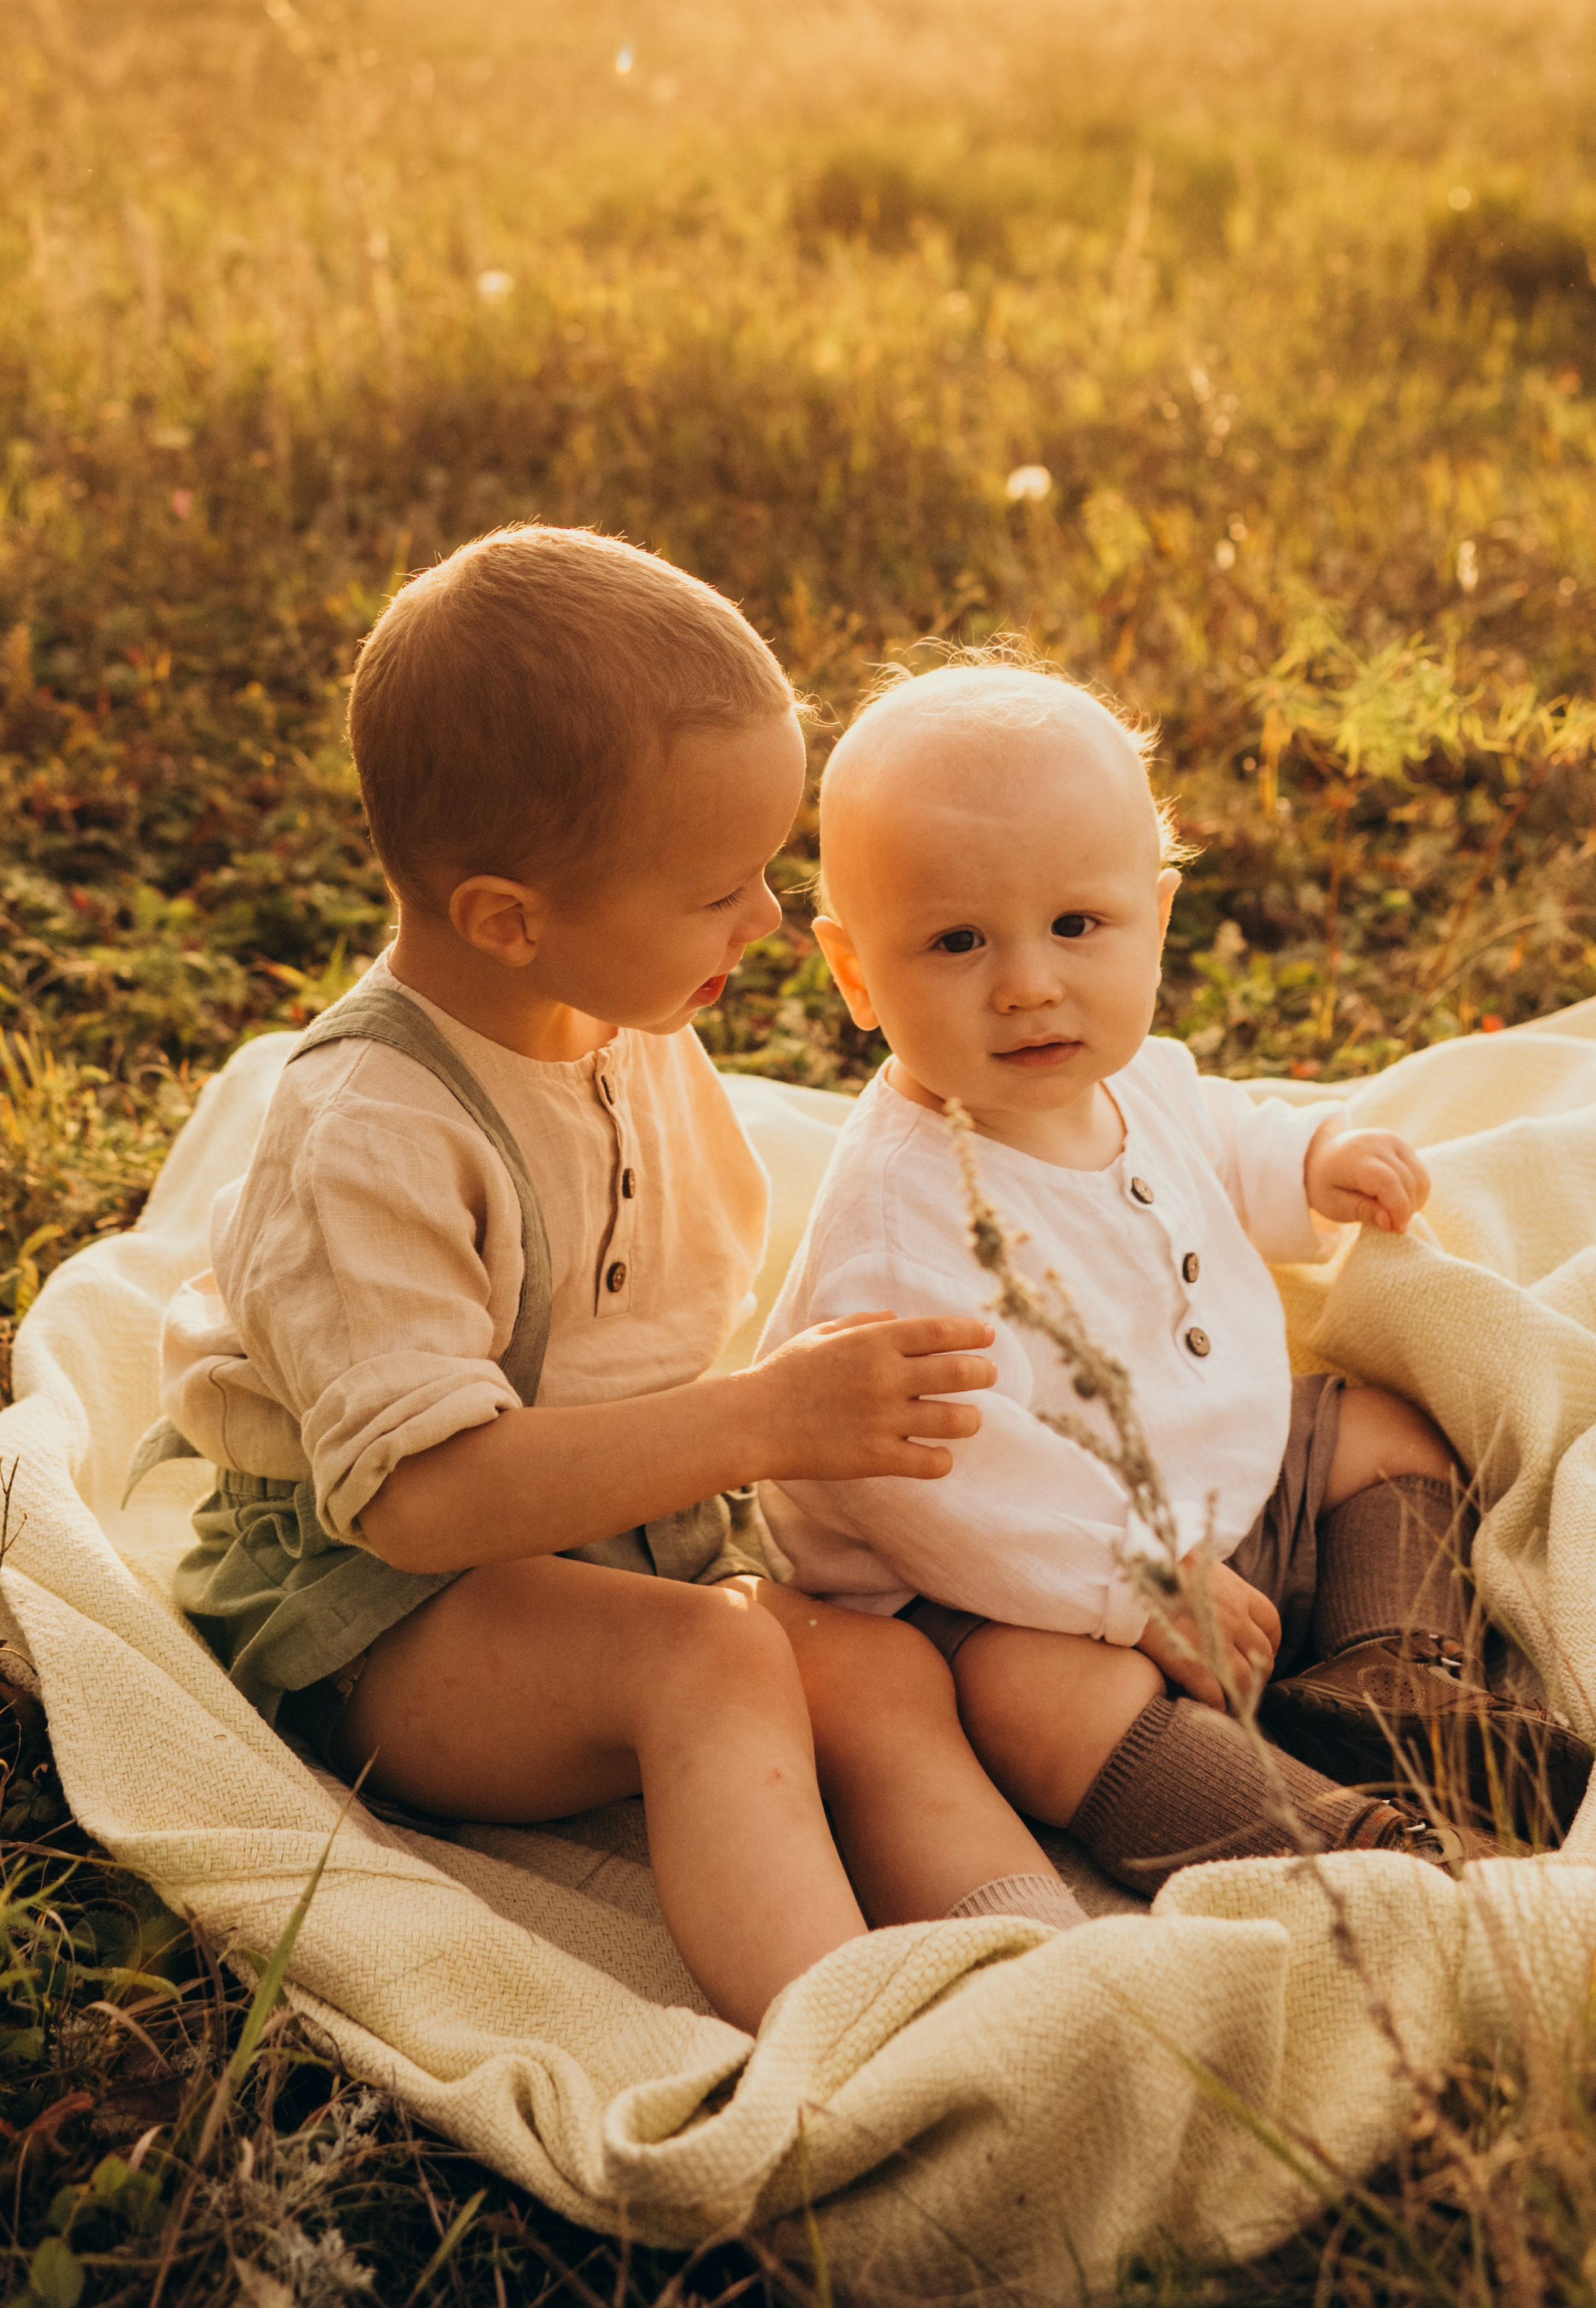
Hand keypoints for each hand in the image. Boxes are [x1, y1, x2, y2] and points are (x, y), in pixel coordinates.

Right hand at [748, 1309, 995, 1483]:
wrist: (752, 1422)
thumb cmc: (785, 1375)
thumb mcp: (820, 1335)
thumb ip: (862, 1322)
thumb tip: (897, 1317)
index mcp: (872, 1342)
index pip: (940, 1332)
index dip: (972, 1333)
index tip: (988, 1336)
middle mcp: (884, 1377)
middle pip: (958, 1373)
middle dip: (983, 1372)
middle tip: (989, 1374)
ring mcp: (882, 1419)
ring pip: (954, 1420)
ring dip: (970, 1419)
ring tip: (968, 1418)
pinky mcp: (875, 1457)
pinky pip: (930, 1462)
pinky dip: (942, 1460)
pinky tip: (939, 1456)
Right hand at [1135, 1557, 1279, 1711]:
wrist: (1125, 1573)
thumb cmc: (1155, 1567)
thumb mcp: (1196, 1567)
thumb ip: (1213, 1586)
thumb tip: (1212, 1599)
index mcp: (1236, 1593)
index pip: (1270, 1624)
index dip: (1267, 1643)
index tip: (1257, 1654)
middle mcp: (1233, 1618)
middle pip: (1262, 1656)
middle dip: (1256, 1672)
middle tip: (1240, 1681)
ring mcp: (1215, 1643)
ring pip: (1244, 1681)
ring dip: (1238, 1693)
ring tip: (1225, 1698)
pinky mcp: (1193, 1664)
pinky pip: (1215, 1695)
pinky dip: (1214, 1705)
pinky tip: (1205, 1705)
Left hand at [1304, 1122, 1429, 1233]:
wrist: (1321, 1155)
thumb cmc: (1325, 1184)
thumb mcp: (1334, 1204)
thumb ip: (1362, 1211)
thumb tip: (1391, 1223)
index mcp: (1355, 1157)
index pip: (1388, 1182)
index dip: (1399, 1208)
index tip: (1398, 1229)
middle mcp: (1377, 1142)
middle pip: (1408, 1182)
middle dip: (1405, 1209)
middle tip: (1391, 1225)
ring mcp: (1392, 1140)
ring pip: (1420, 1178)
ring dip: (1414, 1202)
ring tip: (1392, 1213)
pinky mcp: (1402, 1144)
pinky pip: (1420, 1172)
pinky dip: (1415, 1191)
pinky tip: (1397, 1199)